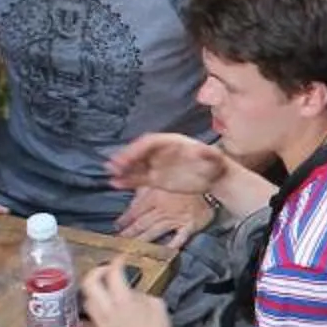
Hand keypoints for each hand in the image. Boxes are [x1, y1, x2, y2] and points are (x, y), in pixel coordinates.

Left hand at [80, 259, 174, 326]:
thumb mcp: (156, 305)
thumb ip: (140, 294)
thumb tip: (133, 293)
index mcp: (123, 300)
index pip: (113, 273)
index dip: (117, 261)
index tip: (122, 258)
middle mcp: (107, 309)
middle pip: (89, 283)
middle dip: (96, 271)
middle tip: (106, 269)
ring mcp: (102, 322)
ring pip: (87, 298)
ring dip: (94, 289)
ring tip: (104, 286)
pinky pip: (93, 313)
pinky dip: (97, 304)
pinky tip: (107, 305)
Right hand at [105, 132, 229, 197]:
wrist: (215, 177)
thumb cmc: (214, 164)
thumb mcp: (213, 156)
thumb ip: (206, 153)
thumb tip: (201, 150)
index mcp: (171, 142)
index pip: (150, 142)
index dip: (138, 147)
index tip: (129, 155)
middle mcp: (161, 152)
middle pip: (139, 152)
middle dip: (126, 157)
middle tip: (113, 164)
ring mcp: (157, 165)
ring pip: (136, 165)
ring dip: (123, 169)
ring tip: (110, 174)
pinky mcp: (156, 179)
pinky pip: (139, 179)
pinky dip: (128, 181)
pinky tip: (117, 184)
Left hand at [116, 184, 213, 248]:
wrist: (212, 180)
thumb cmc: (186, 177)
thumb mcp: (162, 178)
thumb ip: (144, 186)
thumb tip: (126, 185)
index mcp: (155, 195)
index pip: (136, 209)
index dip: (125, 218)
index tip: (117, 226)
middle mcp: (163, 208)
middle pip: (143, 223)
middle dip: (130, 232)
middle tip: (119, 241)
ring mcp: (176, 218)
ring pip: (156, 231)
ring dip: (143, 240)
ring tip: (133, 248)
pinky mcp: (189, 225)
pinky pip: (179, 238)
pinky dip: (172, 245)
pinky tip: (164, 252)